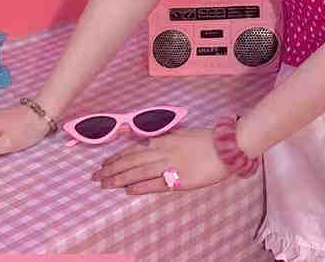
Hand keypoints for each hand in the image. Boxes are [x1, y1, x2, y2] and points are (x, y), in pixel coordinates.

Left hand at [93, 128, 229, 193]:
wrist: (227, 147)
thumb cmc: (206, 140)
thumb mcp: (181, 134)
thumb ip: (164, 138)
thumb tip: (150, 140)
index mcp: (163, 140)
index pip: (133, 149)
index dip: (116, 157)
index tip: (104, 163)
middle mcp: (163, 152)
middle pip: (131, 161)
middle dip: (111, 169)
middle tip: (96, 176)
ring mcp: (170, 165)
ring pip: (138, 172)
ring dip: (120, 178)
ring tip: (106, 184)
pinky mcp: (180, 179)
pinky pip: (156, 184)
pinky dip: (140, 187)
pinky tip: (128, 191)